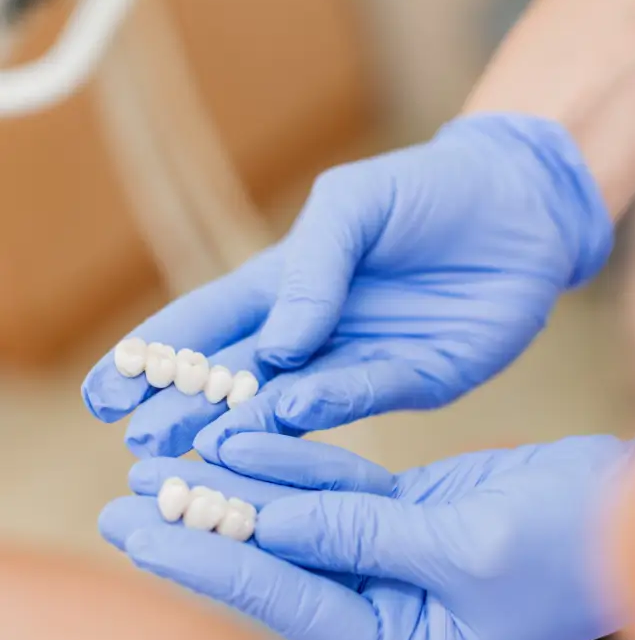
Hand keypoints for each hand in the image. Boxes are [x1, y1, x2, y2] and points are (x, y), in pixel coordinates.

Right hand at [81, 113, 611, 459]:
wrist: (520, 208)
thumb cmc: (429, 191)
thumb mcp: (353, 205)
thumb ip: (311, 267)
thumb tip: (276, 345)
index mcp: (290, 284)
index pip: (208, 324)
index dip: (156, 358)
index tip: (108, 394)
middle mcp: (318, 332)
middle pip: (239, 378)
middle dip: (189, 409)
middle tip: (144, 443)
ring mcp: (364, 361)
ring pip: (293, 402)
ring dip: (247, 424)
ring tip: (200, 447)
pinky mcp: (417, 380)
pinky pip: (366, 396)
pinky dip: (326, 408)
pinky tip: (288, 413)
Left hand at [99, 433, 634, 639]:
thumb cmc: (573, 544)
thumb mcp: (469, 545)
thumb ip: (363, 533)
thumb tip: (268, 521)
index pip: (285, 597)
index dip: (205, 559)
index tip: (133, 528)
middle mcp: (391, 614)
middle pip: (278, 563)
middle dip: (201, 528)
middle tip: (124, 497)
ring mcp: (396, 563)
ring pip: (300, 522)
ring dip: (240, 488)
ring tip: (168, 459)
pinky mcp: (409, 518)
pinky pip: (338, 491)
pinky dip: (295, 466)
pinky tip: (245, 440)